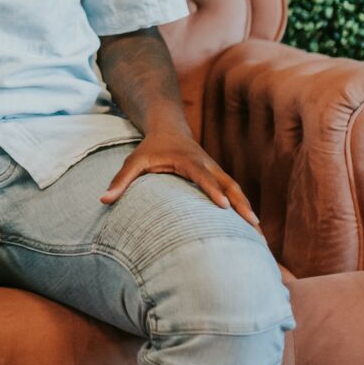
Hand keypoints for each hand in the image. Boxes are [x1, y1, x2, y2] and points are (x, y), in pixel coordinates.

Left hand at [101, 131, 259, 228]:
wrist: (169, 130)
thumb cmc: (150, 149)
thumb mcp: (134, 161)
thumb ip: (120, 180)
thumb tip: (103, 200)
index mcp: (189, 160)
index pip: (203, 176)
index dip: (213, 190)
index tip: (224, 207)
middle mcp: (207, 164)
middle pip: (228, 184)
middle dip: (241, 204)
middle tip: (253, 225)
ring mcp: (216, 170)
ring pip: (236, 189)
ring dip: (248, 208)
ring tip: (260, 235)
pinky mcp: (219, 177)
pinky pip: (235, 193)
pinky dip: (245, 207)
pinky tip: (253, 229)